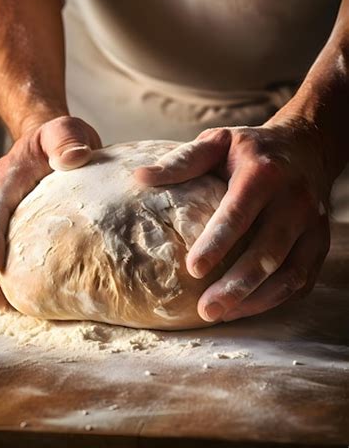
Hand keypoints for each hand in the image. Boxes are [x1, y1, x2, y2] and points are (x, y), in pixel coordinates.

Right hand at [0, 116, 101, 308]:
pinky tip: (12, 296)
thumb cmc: (59, 137)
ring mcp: (2, 211)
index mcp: (9, 177)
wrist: (48, 138)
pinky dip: (0, 272)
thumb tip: (76, 158)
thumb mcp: (66, 129)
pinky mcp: (11, 223)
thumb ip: (67, 138)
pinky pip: (0, 248)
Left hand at [134, 119, 331, 322]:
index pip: (239, 213)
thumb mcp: (216, 142)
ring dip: (256, 299)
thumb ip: (181, 162)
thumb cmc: (251, 148)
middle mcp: (294, 200)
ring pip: (290, 273)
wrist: (306, 146)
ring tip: (222, 316)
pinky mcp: (320, 243)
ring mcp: (313, 224)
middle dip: (237, 285)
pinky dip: (276, 299)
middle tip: (205, 310)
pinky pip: (302, 279)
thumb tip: (139, 178)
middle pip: (268, 251)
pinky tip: (247, 308)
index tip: (193, 269)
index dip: (217, 243)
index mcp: (263, 173)